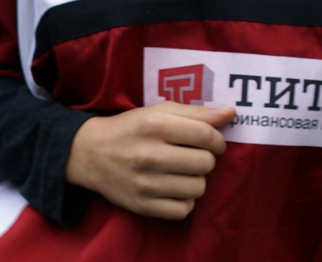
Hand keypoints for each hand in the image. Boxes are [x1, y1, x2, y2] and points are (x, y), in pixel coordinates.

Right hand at [65, 102, 233, 218]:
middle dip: (205, 159)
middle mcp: (150, 154)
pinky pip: (183, 210)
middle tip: (193, 156)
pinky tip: (174, 188)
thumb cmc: (131, 128)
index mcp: (155, 125)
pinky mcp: (142, 205)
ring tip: (183, 172)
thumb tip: (231, 114)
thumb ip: (196, 112)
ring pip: (198, 188)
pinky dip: (184, 201)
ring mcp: (145, 183)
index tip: (213, 142)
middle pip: (206, 163)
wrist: (90, 153)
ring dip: (196, 180)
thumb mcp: (159, 111)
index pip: (207, 135)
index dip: (218, 140)